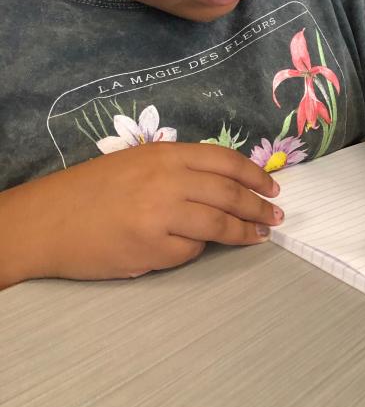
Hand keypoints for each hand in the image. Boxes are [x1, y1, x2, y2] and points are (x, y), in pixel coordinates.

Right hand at [0, 142, 282, 285]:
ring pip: (217, 224)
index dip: (255, 175)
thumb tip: (227, 185)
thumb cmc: (92, 190)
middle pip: (229, 193)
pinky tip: (195, 249)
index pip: (225, 161)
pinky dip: (196, 251)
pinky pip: (188, 252)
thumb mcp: (138, 162)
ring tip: (259, 236)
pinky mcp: (150, 249)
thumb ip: (179, 169)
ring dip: (243, 232)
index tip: (272, 188)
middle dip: (258, 207)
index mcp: (165, 154)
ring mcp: (160, 216)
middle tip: (276, 217)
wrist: (47, 221)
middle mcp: (167, 180)